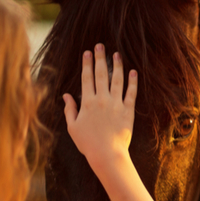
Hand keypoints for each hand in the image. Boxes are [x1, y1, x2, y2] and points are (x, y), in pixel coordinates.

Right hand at [63, 44, 136, 174]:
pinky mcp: (128, 111)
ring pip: (117, 80)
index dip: (87, 63)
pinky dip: (133, 82)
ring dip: (117, 66)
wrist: (107, 154)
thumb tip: (66, 95)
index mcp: (87, 102)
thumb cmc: (88, 143)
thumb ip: (69, 109)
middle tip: (100, 45)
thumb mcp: (73, 127)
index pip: (87, 78)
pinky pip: (131, 93)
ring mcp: (116, 104)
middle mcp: (102, 99)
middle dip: (100, 58)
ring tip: (117, 54)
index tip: (87, 52)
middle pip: (101, 74)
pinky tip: (133, 72)